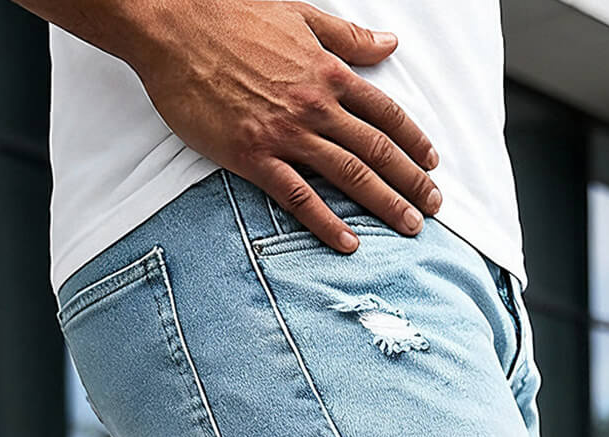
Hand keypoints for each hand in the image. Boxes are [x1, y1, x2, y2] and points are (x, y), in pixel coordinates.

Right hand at [128, 1, 441, 251]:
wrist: (174, 26)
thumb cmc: (230, 15)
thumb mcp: (300, 15)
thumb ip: (347, 37)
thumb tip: (389, 44)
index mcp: (328, 71)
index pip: (385, 113)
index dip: (414, 141)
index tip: (432, 164)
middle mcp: (315, 104)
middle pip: (377, 150)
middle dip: (411, 182)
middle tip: (433, 208)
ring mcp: (286, 132)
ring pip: (349, 174)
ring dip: (385, 204)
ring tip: (410, 227)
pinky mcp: (254, 155)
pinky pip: (299, 196)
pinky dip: (327, 222)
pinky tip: (348, 243)